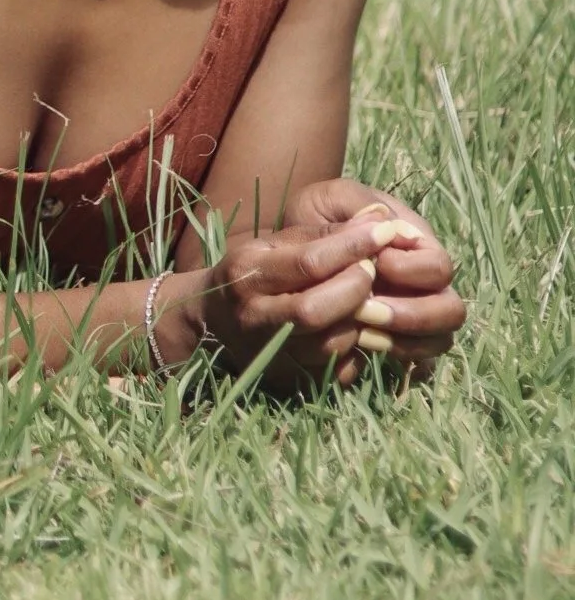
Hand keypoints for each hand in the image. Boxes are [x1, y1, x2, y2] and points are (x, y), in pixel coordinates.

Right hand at [177, 209, 458, 387]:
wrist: (213, 319)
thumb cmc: (253, 271)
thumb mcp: (275, 243)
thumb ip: (325, 233)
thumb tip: (377, 218)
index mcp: (247, 273)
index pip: (309, 262)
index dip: (353, 246)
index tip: (385, 230)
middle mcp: (253, 317)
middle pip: (317, 309)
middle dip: (356, 286)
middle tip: (372, 268)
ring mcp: (267, 354)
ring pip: (330, 344)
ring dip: (359, 319)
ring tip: (365, 298)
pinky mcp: (285, 380)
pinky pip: (335, 371)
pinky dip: (354, 349)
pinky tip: (353, 328)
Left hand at [282, 177, 466, 381]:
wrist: (295, 246)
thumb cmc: (317, 215)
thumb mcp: (330, 198)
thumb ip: (356, 205)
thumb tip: (383, 223)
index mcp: (417, 243)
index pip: (440, 266)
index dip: (412, 270)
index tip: (377, 263)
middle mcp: (424, 281)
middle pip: (451, 310)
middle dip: (413, 315)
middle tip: (368, 310)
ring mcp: (414, 311)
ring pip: (438, 341)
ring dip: (403, 341)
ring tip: (362, 332)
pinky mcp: (397, 337)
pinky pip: (417, 363)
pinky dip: (396, 359)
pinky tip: (362, 347)